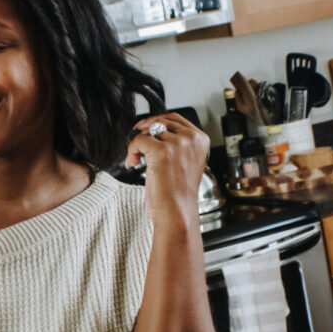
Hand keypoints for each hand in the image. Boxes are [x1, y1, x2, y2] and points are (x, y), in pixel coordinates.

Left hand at [125, 113, 209, 227]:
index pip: (176, 118)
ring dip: (138, 146)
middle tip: (138, 145)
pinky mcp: (162, 151)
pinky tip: (134, 163)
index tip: (145, 127)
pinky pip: (138, 141)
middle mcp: (191, 139)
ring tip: (139, 161)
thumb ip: (178, 144)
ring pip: (148, 132)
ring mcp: (177, 144)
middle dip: (145, 132)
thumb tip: (155, 130)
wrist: (178, 212)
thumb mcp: (186, 161)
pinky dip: (131, 151)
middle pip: (161, 121)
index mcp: (201, 140)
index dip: (157, 121)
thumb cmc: (179, 194)